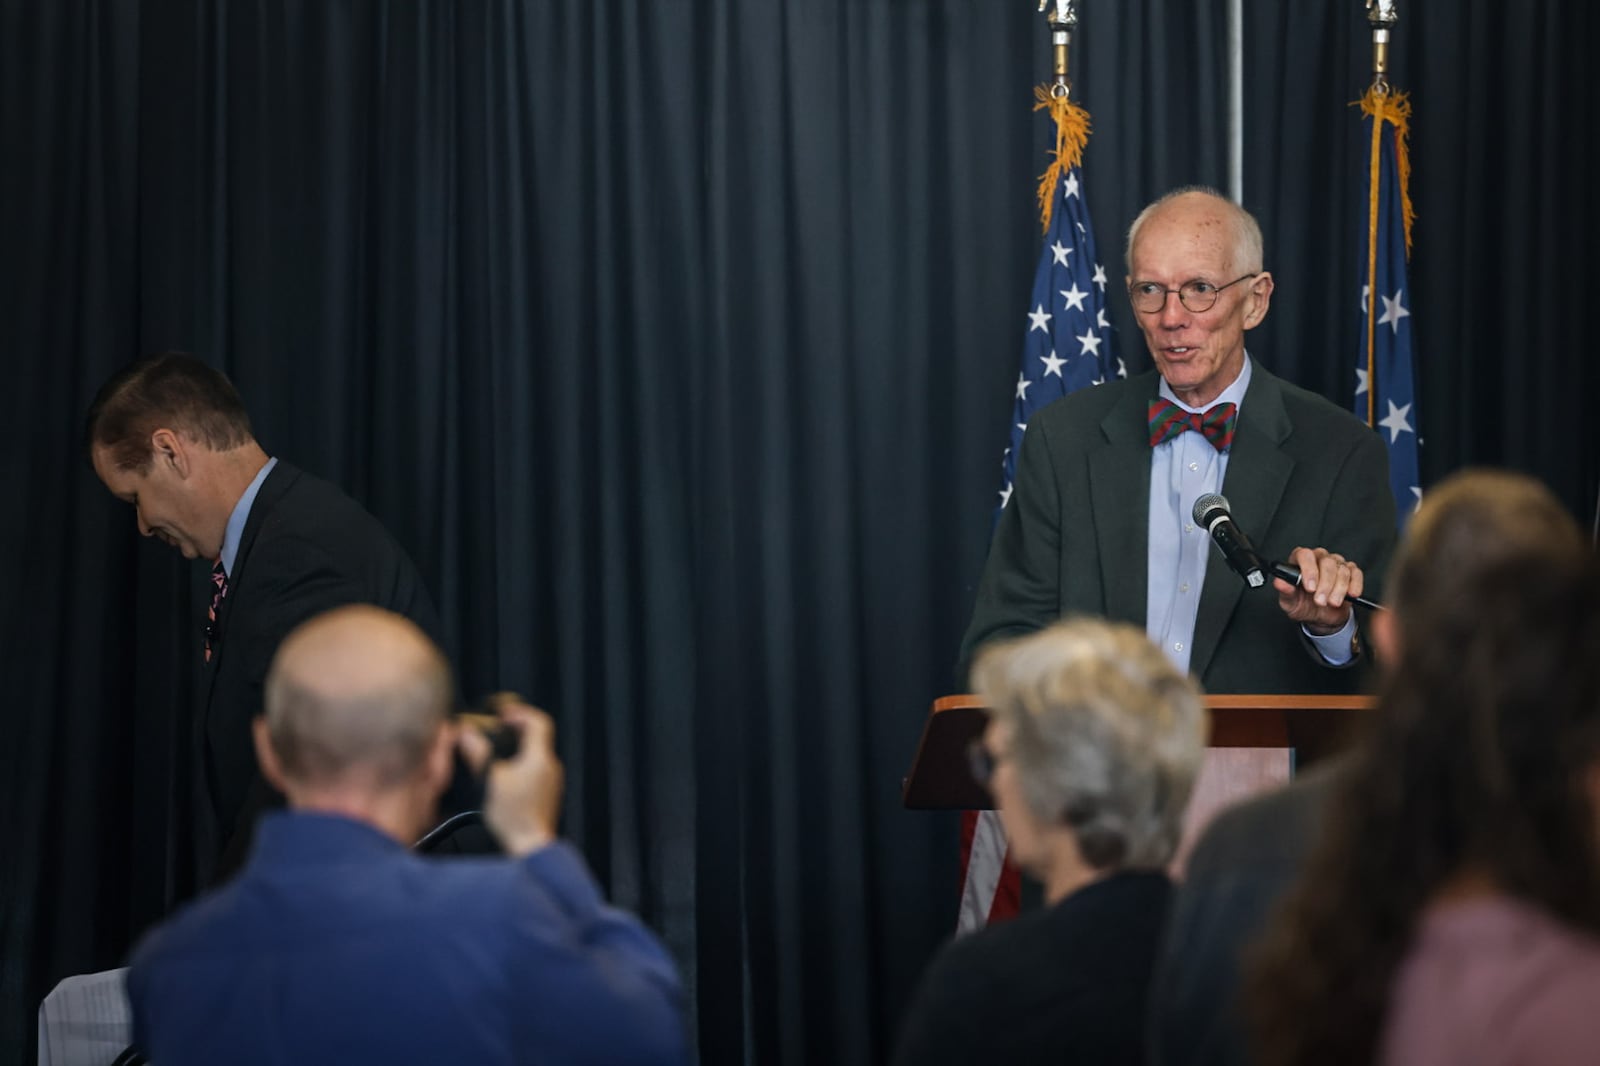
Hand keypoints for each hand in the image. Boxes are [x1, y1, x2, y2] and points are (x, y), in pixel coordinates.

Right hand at [475, 700, 563, 856]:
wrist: (530, 845)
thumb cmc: (514, 818)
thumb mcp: (489, 782)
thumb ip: (478, 755)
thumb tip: (466, 736)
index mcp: (540, 758)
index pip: (539, 722)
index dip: (520, 713)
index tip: (505, 714)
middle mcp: (550, 767)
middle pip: (538, 737)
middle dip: (516, 730)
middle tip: (498, 730)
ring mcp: (551, 781)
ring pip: (537, 754)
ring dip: (519, 748)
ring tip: (498, 752)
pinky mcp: (547, 794)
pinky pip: (536, 770)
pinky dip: (522, 765)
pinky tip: (505, 776)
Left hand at [1273, 546, 1363, 634]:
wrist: (1321, 617)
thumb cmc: (1303, 605)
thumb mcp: (1290, 602)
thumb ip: (1285, 591)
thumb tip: (1279, 582)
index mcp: (1300, 561)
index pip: (1305, 555)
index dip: (1309, 570)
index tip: (1310, 588)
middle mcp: (1319, 558)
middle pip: (1326, 562)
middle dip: (1325, 585)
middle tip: (1320, 601)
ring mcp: (1336, 563)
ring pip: (1342, 569)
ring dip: (1338, 589)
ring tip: (1332, 602)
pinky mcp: (1351, 572)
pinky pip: (1356, 573)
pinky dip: (1354, 585)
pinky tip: (1350, 595)